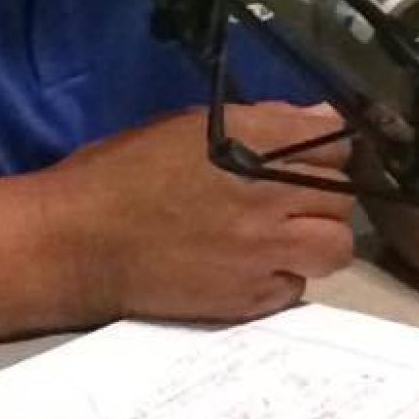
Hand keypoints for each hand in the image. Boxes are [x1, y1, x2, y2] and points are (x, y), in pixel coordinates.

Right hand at [42, 102, 353, 323]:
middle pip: (342, 194)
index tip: (309, 154)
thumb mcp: (188, 128)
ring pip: (335, 246)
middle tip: (290, 197)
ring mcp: (263, 252)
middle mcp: (269, 196)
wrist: (77, 242)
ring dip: (316, 238)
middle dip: (322, 192)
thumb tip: (319, 119)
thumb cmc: (121, 172)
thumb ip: (262, 122)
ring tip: (284, 236)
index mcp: (252, 141)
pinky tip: (252, 267)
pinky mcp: (250, 299)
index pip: (336, 139)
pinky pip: (297, 287)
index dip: (326, 147)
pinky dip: (283, 276)